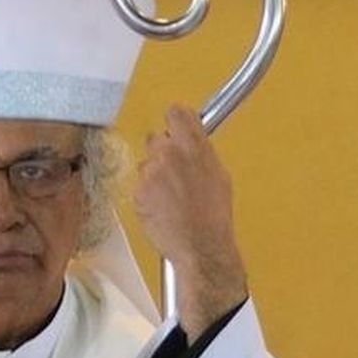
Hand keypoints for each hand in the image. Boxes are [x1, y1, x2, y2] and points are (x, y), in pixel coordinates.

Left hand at [135, 103, 248, 341]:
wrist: (201, 246)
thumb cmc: (213, 216)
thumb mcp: (219, 176)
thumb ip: (201, 152)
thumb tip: (194, 140)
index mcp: (195, 146)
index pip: (176, 112)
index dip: (175, 119)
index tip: (175, 125)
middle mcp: (171, 153)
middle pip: (156, 138)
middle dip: (161, 152)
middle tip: (172, 173)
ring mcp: (152, 171)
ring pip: (146, 164)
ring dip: (154, 176)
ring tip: (170, 198)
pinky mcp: (139, 190)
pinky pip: (140, 185)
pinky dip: (147, 195)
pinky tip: (162, 209)